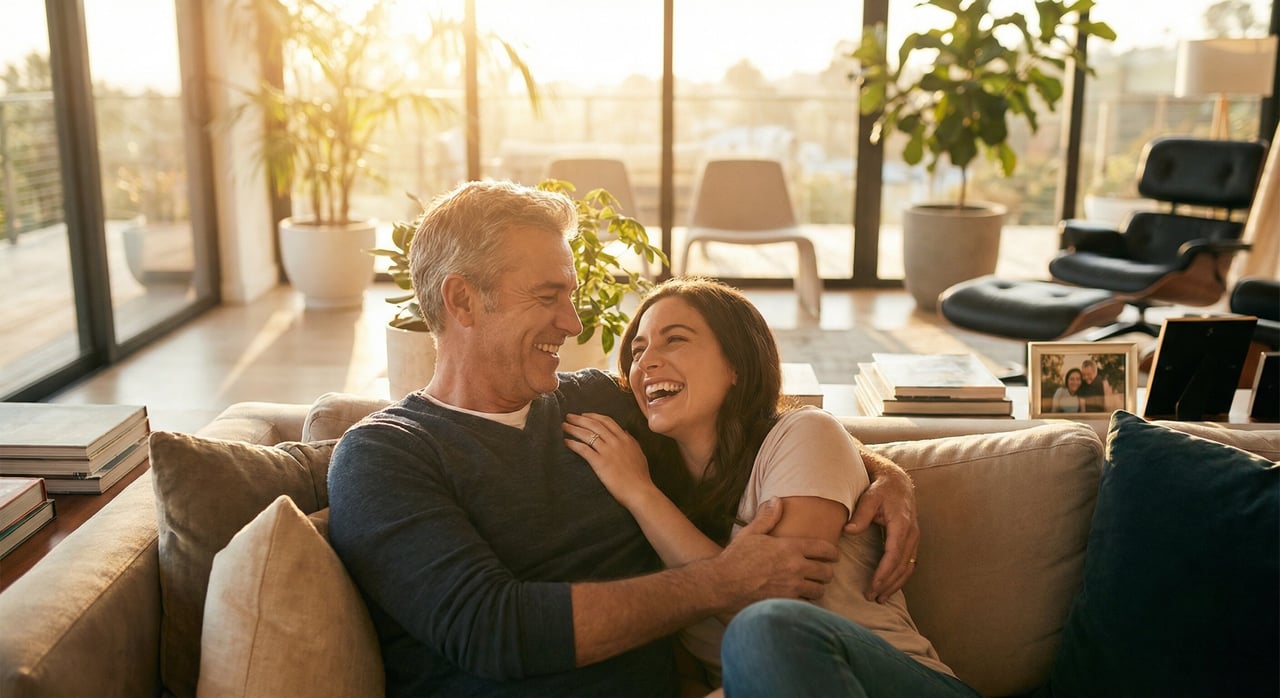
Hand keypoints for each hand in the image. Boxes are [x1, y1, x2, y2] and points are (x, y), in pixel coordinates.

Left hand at [563, 412, 654, 508]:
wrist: (639, 491)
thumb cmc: (640, 477)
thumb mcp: (639, 454)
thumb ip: (632, 442)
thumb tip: (625, 432)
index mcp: (625, 439)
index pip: (607, 421)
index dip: (593, 416)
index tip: (584, 415)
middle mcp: (616, 442)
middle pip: (594, 424)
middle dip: (579, 419)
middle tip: (569, 417)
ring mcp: (607, 451)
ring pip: (587, 434)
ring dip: (573, 429)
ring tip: (564, 426)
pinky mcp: (600, 462)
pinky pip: (583, 449)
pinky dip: (574, 444)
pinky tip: (567, 442)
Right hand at [714, 498, 836, 609]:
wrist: (721, 584)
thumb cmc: (735, 558)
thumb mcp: (750, 533)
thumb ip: (768, 517)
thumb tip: (777, 500)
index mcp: (790, 548)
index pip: (825, 549)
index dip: (833, 553)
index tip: (833, 555)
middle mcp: (795, 567)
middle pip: (827, 572)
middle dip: (826, 572)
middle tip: (821, 573)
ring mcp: (792, 588)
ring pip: (819, 590)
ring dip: (816, 588)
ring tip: (810, 587)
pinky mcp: (786, 604)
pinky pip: (806, 605)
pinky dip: (805, 603)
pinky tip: (798, 599)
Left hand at [845, 462, 918, 602]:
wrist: (898, 482)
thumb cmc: (881, 489)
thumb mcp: (869, 497)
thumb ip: (860, 515)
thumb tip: (848, 530)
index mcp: (901, 525)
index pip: (894, 555)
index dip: (884, 573)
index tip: (873, 586)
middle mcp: (911, 534)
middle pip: (902, 566)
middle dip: (888, 584)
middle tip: (872, 597)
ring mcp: (914, 538)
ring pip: (908, 567)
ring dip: (896, 584)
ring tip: (881, 598)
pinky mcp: (912, 541)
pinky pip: (909, 563)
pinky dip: (900, 577)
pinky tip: (890, 586)